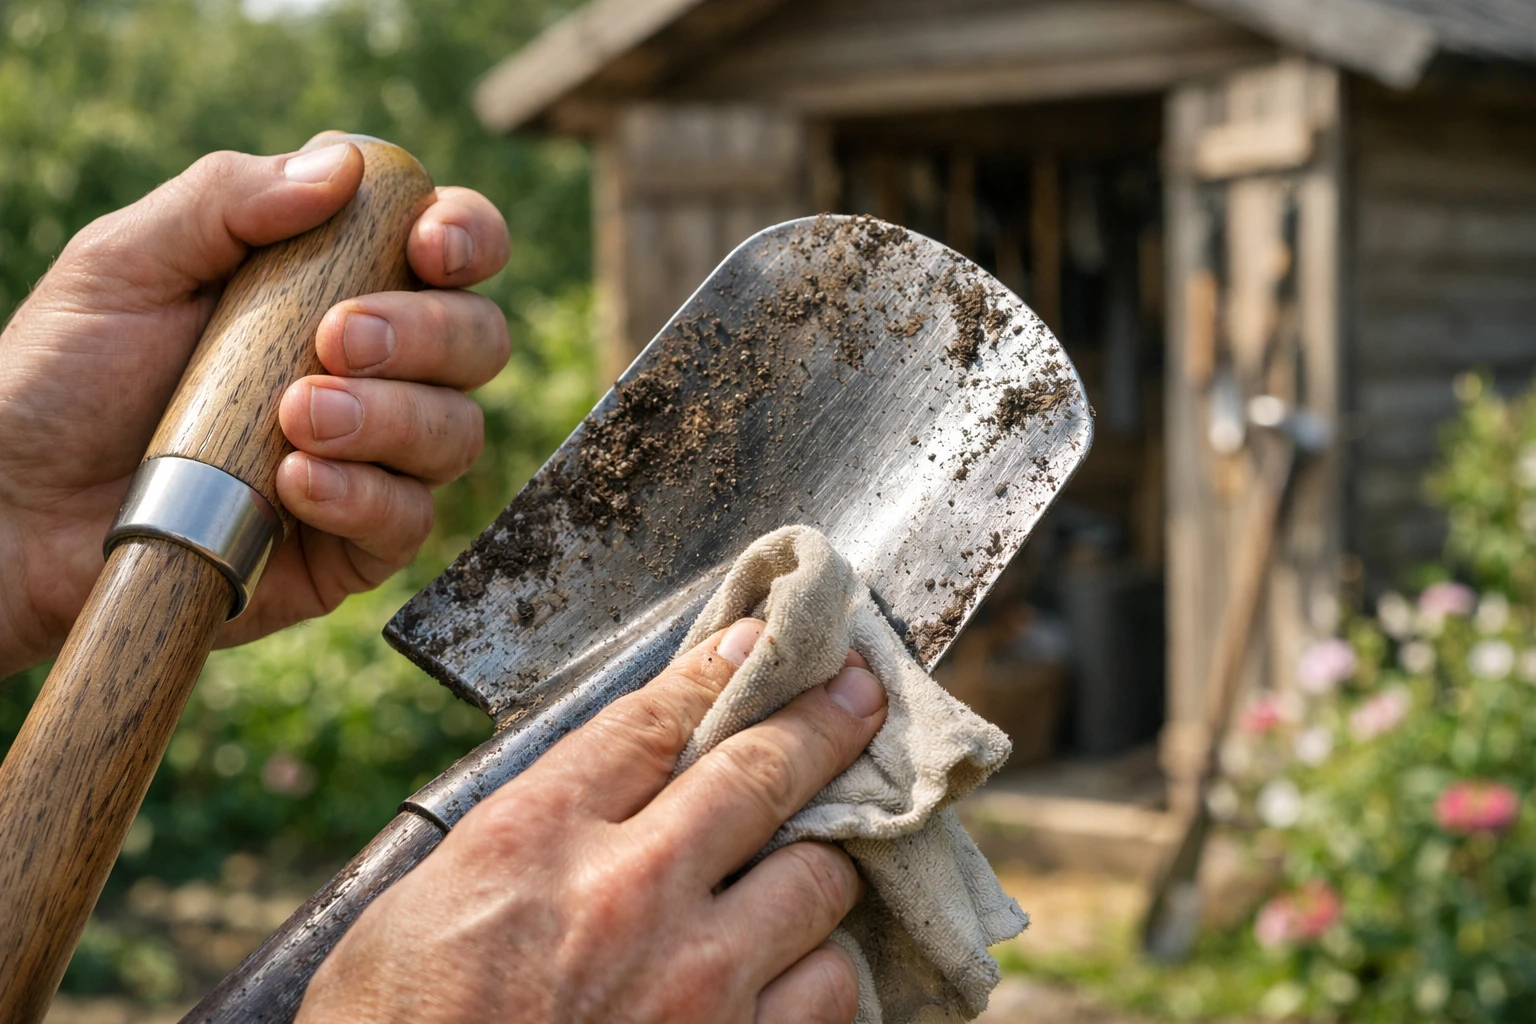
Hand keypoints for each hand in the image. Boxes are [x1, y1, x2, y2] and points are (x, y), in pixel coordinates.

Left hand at [0, 136, 510, 676]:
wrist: (12, 509)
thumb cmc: (61, 377)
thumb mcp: (124, 262)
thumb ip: (225, 198)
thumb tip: (344, 169)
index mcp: (334, 284)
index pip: (449, 249)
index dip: (468, 236)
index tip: (430, 247)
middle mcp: (374, 370)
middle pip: (479, 339)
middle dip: (427, 333)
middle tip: (333, 339)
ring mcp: (371, 459)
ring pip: (456, 431)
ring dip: (390, 418)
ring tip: (295, 418)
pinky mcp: (352, 542)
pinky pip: (410, 521)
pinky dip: (363, 496)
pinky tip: (293, 483)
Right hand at [297, 619, 888, 1023]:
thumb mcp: (425, 895)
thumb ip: (529, 822)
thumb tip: (619, 764)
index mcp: (534, 838)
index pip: (654, 718)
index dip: (719, 668)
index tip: (762, 641)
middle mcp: (627, 896)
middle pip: (762, 774)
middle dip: (823, 723)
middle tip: (856, 697)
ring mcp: (693, 986)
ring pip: (818, 885)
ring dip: (818, 870)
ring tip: (804, 871)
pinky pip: (828, 994)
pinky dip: (822, 969)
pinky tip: (801, 963)